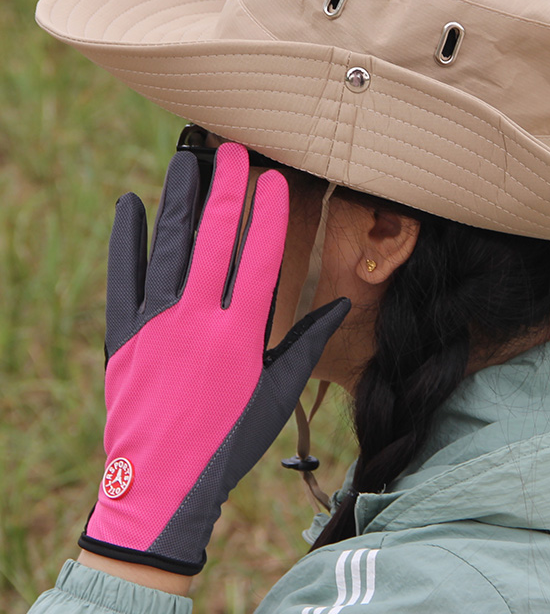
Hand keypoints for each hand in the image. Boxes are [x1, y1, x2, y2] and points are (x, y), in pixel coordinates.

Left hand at [79, 143, 349, 574]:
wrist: (160, 485)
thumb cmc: (229, 440)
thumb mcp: (277, 394)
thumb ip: (307, 342)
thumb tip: (342, 302)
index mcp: (241, 334)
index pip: (259, 257)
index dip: (268, 213)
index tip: (273, 177)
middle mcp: (198, 320)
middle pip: (215, 240)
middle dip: (227, 189)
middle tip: (233, 148)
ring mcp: (156, 324)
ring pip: (170, 247)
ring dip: (180, 199)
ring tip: (189, 158)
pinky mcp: (122, 335)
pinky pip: (124, 277)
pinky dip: (127, 239)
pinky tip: (130, 203)